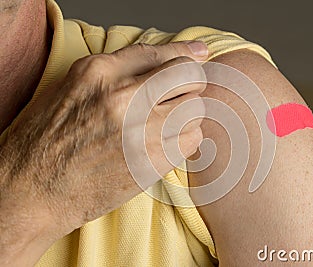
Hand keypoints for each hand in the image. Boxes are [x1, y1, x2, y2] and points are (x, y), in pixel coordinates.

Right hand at [0, 41, 207, 265]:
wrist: (31, 191)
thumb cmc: (44, 142)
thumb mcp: (71, 90)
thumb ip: (114, 74)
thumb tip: (157, 65)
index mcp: (98, 72)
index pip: (159, 51)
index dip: (184, 52)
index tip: (199, 54)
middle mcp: (123, 97)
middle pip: (187, 75)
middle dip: (191, 82)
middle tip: (182, 94)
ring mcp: (139, 130)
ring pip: (195, 108)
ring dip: (188, 114)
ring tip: (169, 123)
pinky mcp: (151, 162)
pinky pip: (192, 140)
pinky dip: (186, 139)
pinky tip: (167, 143)